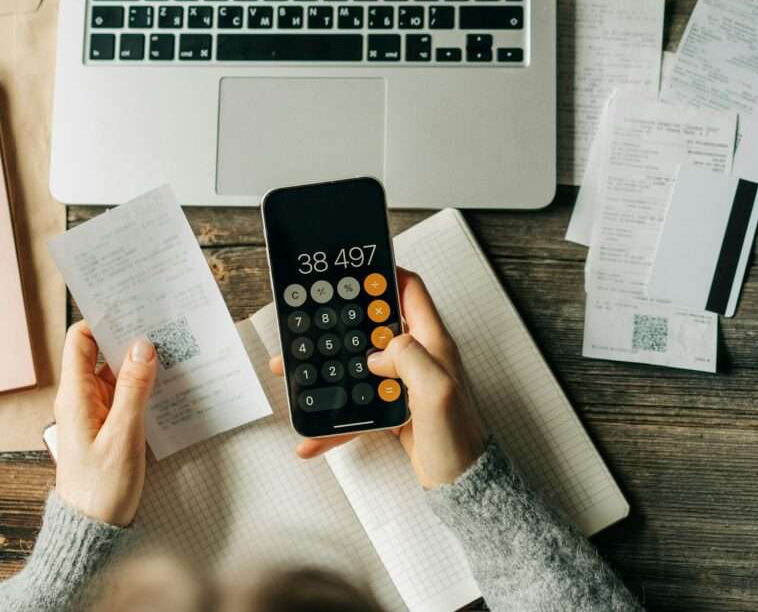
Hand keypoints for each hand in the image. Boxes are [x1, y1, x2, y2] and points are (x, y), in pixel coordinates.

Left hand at [54, 322, 157, 525]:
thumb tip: (142, 346)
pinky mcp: (109, 426)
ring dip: (140, 362)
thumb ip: (133, 389)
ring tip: (171, 349)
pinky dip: (143, 385)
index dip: (102, 320)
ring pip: (117, 373)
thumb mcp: (123, 435)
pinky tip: (166, 383)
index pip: (80, 340)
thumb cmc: (101, 488)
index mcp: (75, 396)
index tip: (131, 308)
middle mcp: (82, 398)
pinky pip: (125, 394)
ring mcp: (96, 412)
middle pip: (102, 353)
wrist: (92, 529)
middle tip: (161, 323)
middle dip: (128, 337)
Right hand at [270, 268, 486, 487]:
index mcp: (432, 344)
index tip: (353, 270)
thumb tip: (377, 352)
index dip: (384, 274)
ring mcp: (405, 385)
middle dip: (340, 323)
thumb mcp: (437, 391)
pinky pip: (358, 406)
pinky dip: (335, 420)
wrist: (462, 486)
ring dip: (326, 370)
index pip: (410, 292)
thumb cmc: (459, 440)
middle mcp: (419, 358)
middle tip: (310, 318)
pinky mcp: (394, 411)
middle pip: (373, 327)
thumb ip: (409, 358)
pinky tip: (314, 435)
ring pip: (358, 367)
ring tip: (295, 373)